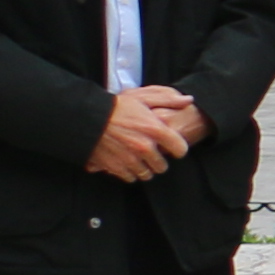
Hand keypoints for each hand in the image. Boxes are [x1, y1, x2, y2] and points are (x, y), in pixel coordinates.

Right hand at [83, 87, 198, 183]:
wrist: (86, 118)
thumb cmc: (116, 106)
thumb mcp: (143, 97)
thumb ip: (168, 99)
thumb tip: (188, 100)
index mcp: (155, 130)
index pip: (180, 149)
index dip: (178, 148)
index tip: (172, 146)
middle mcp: (144, 147)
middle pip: (163, 166)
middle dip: (159, 160)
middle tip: (153, 153)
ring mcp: (130, 159)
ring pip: (147, 174)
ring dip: (145, 168)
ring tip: (139, 158)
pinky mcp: (116, 168)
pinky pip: (130, 177)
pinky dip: (130, 172)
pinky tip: (127, 162)